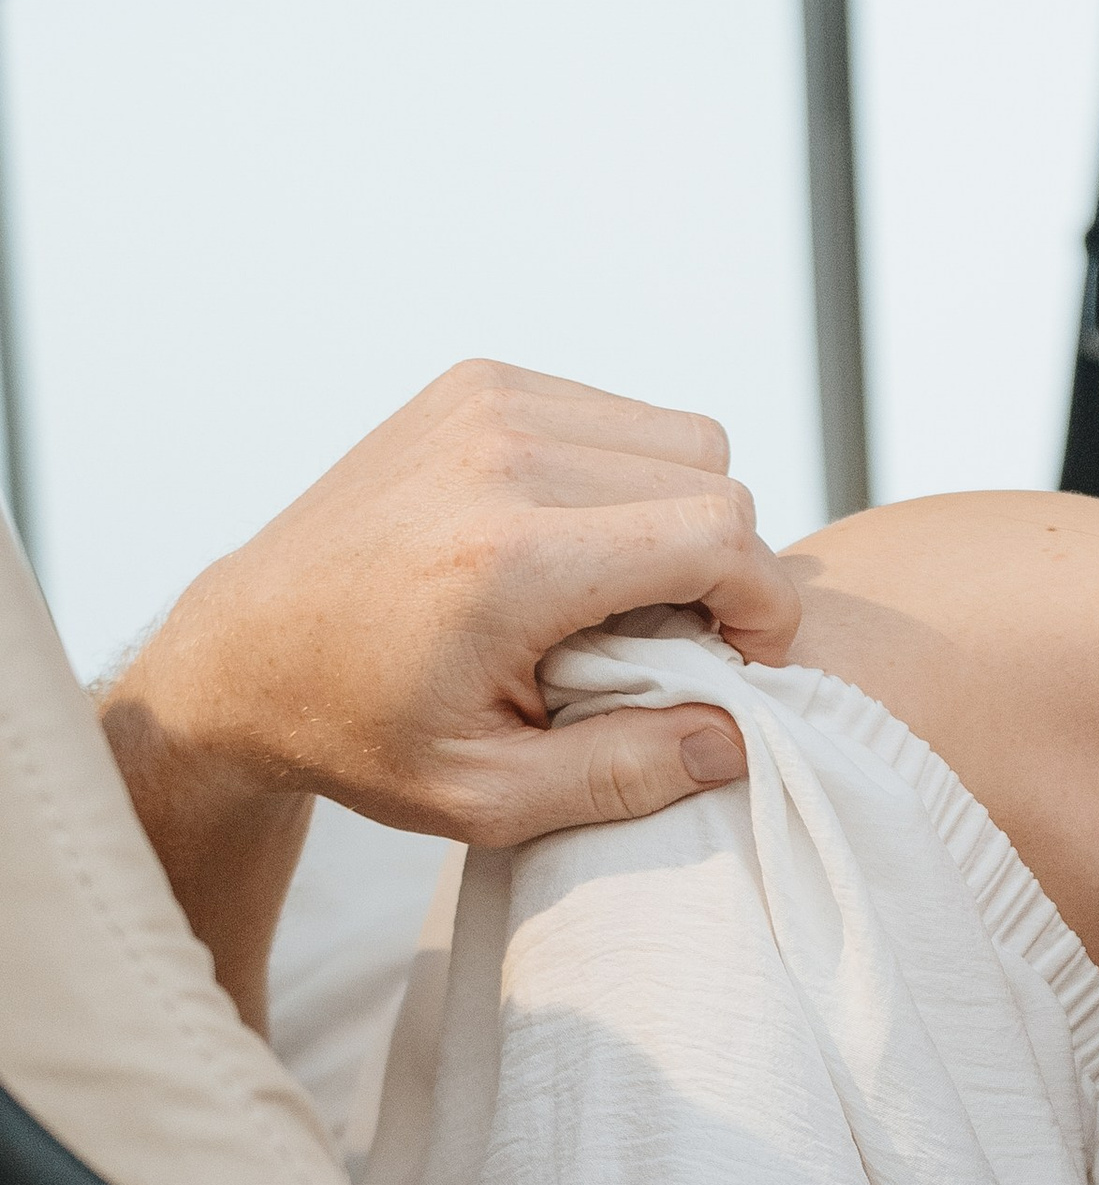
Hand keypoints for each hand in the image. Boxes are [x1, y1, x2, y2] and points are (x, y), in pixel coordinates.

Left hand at [99, 359, 800, 1022]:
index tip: (744, 664)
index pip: (718, 532)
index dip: (764, 604)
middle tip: (683, 642)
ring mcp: (486, 404)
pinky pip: (619, 416)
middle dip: (728, 566)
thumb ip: (627, 775)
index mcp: (509, 559)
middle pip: (713, 474)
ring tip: (630, 595)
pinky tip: (583, 546)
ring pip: (679, 435)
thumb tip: (738, 738)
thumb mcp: (490, 798)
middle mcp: (501, 456)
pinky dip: (631, 478)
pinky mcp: (477, 385)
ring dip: (686, 516)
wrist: (247, 653)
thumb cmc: (366, 735)